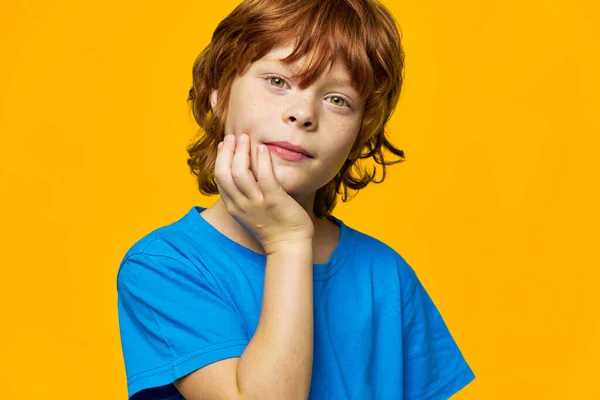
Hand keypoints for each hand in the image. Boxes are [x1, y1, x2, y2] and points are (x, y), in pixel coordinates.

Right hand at [214, 133, 313, 254]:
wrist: (289, 245)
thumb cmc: (274, 226)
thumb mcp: (251, 211)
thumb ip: (245, 195)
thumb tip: (245, 173)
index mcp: (234, 206)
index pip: (219, 179)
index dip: (220, 159)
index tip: (224, 145)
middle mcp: (241, 204)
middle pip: (224, 173)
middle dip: (226, 152)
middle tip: (233, 136)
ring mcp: (256, 203)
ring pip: (240, 173)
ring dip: (241, 152)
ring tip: (245, 138)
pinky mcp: (273, 201)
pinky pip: (264, 177)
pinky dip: (262, 161)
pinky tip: (263, 149)